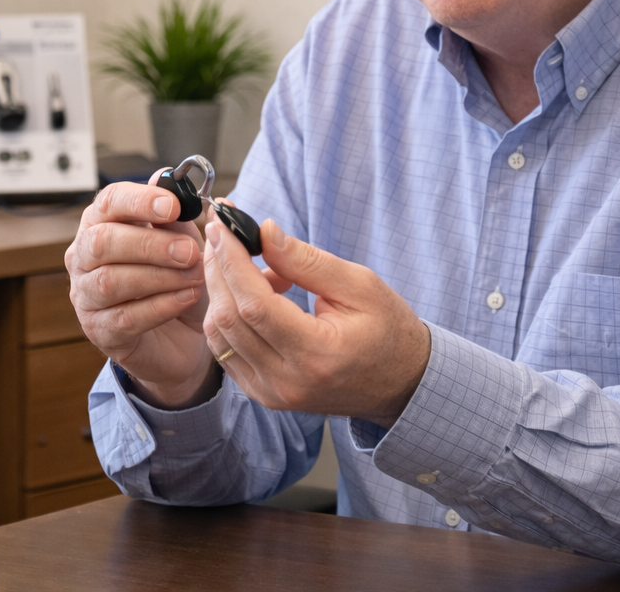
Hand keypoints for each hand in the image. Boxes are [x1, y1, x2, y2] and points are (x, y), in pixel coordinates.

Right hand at [65, 178, 217, 407]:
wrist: (184, 334)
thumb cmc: (176, 279)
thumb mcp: (183, 241)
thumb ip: (174, 216)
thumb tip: (167, 179)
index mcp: (102, 223)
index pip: (108, 201)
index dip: (139, 200)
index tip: (172, 206)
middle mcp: (84, 257)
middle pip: (101, 242)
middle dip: (150, 244)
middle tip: (188, 252)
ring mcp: (86, 295)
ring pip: (110, 281)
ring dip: (159, 277)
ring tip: (194, 277)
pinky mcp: (99, 330)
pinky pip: (125, 317)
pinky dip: (160, 306)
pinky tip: (186, 298)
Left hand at [201, 214, 430, 427]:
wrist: (401, 383)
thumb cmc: (388, 330)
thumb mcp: (360, 285)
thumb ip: (307, 261)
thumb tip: (264, 232)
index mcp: (317, 354)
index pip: (255, 305)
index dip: (232, 261)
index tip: (222, 225)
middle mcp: (287, 381)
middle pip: (230, 319)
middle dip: (218, 269)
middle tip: (223, 233)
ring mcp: (272, 393)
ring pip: (220, 336)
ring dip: (223, 291)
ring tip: (253, 265)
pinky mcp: (264, 394)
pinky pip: (226, 351)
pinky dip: (229, 315)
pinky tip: (253, 293)